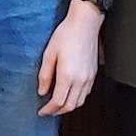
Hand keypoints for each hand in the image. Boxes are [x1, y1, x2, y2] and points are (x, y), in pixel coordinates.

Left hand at [37, 1, 103, 115]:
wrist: (85, 23)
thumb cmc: (67, 34)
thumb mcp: (49, 53)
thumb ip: (45, 75)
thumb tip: (42, 91)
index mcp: (68, 75)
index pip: (58, 102)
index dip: (49, 110)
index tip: (42, 111)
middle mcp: (81, 80)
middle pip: (70, 106)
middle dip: (58, 112)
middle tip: (48, 111)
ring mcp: (89, 78)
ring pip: (80, 102)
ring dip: (68, 107)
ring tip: (57, 105)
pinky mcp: (94, 74)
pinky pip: (86, 94)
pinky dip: (77, 99)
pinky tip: (70, 94)